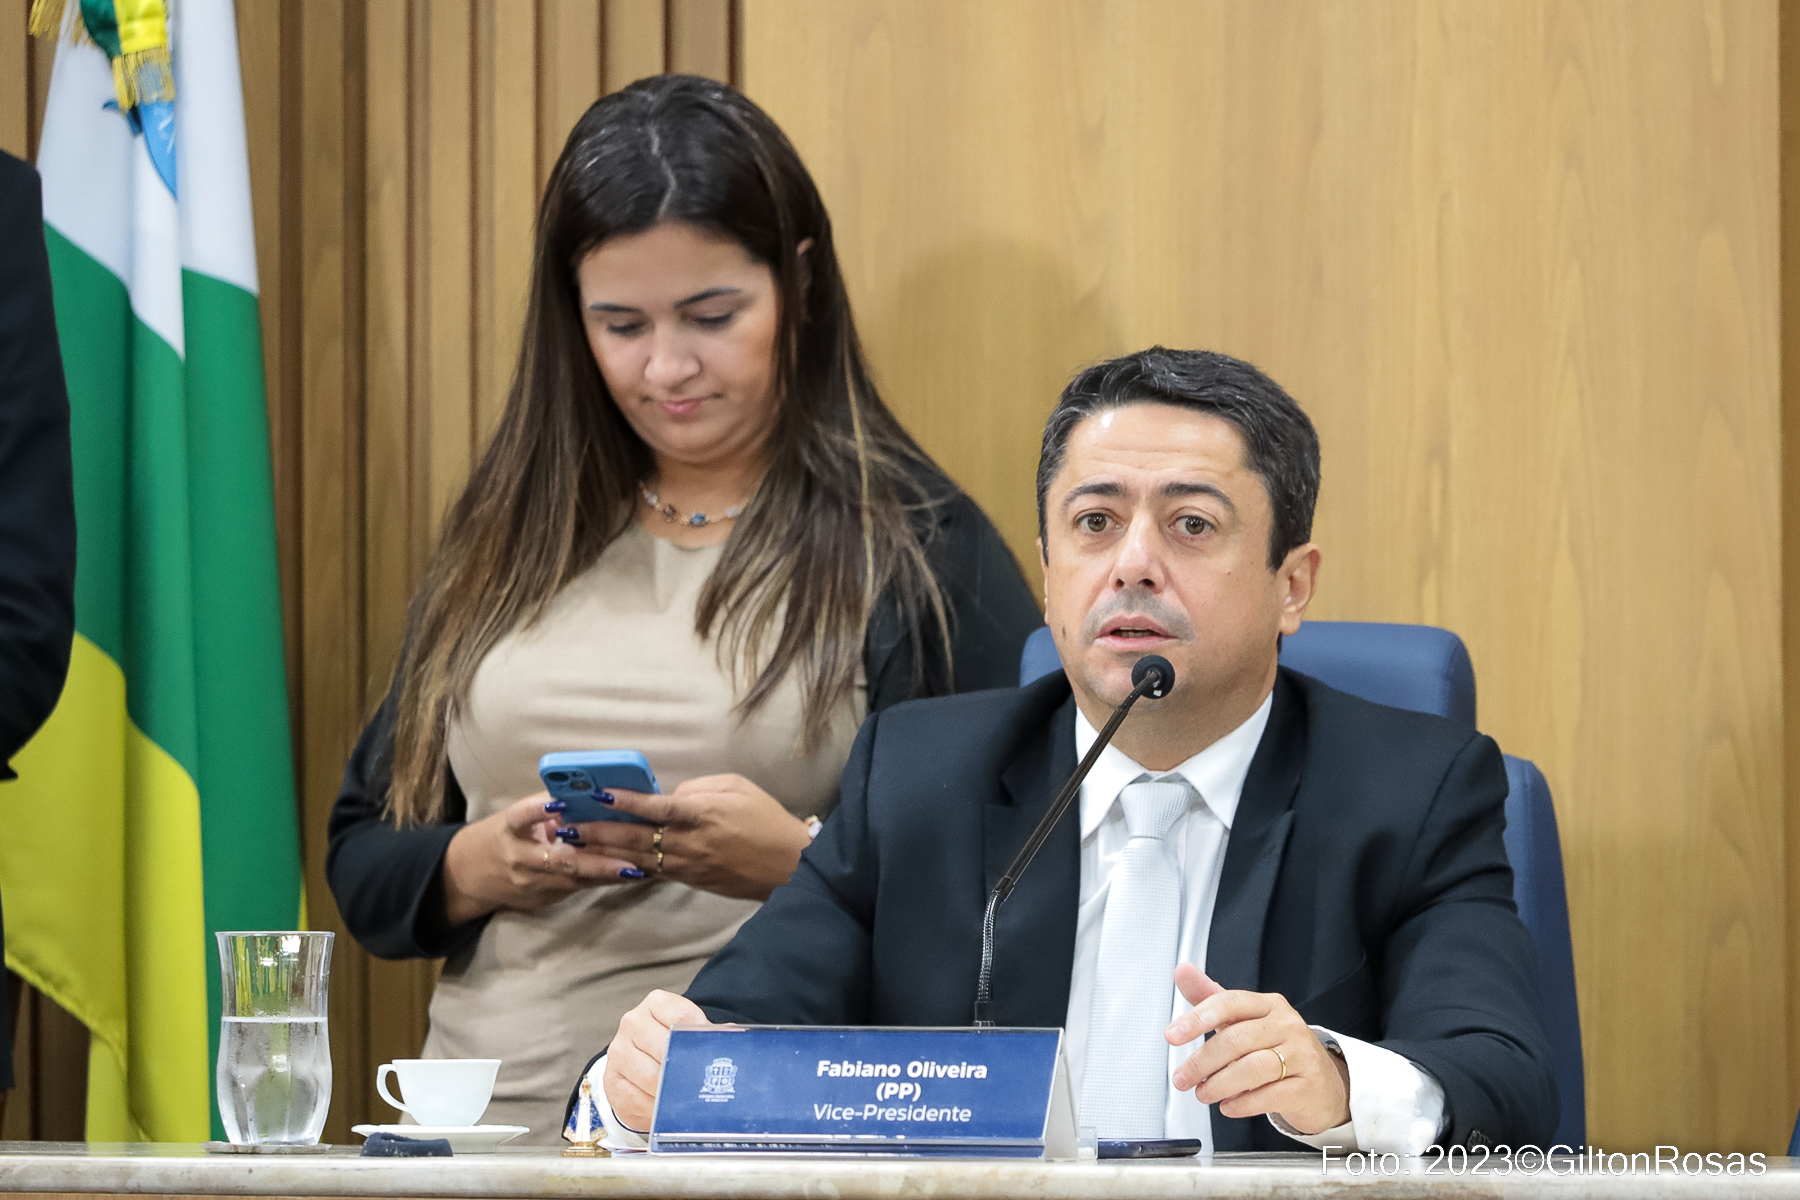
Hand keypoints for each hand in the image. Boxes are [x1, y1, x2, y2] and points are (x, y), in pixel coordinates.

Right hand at [440, 793, 643, 924]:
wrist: (469, 876)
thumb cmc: (502, 837)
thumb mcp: (516, 818)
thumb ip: (547, 805)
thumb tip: (587, 791)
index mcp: (509, 830)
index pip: (520, 817)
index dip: (539, 810)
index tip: (560, 802)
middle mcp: (519, 859)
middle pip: (559, 860)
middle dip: (597, 862)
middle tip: (629, 861)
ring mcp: (530, 884)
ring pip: (573, 879)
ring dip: (606, 874)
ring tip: (638, 869)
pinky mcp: (540, 899)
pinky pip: (575, 889)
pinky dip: (600, 881)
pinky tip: (625, 876)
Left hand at [576, 774, 813, 900]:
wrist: (788, 865)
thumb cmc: (766, 819)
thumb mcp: (738, 787)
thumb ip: (700, 787)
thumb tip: (671, 794)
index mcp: (703, 814)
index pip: (657, 807)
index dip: (626, 802)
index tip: (598, 795)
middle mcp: (690, 842)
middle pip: (636, 837)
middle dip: (598, 831)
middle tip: (566, 826)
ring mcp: (688, 865)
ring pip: (637, 859)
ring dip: (603, 853)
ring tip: (574, 846)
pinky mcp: (690, 880)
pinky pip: (652, 873)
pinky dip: (625, 868)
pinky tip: (603, 864)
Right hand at [604, 989, 713, 1130]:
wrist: (637, 1061)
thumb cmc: (668, 1045)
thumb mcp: (686, 1032)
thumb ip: (705, 1036)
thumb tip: (730, 1041)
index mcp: (656, 1004)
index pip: (682, 1017)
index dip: (699, 1038)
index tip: (712, 1055)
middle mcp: (633, 1023)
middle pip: (665, 1049)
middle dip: (684, 1070)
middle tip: (701, 1085)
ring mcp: (620, 1051)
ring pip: (650, 1077)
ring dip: (669, 1093)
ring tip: (684, 1099)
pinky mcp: (611, 1079)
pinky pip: (636, 1099)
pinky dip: (654, 1108)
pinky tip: (664, 1109)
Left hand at [1165, 962, 1350, 1135]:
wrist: (1323, 1084)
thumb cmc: (1277, 1048)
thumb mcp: (1244, 1021)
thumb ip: (1211, 998)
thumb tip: (1182, 971)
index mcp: (1268, 1005)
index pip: (1229, 1003)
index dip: (1197, 1018)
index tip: (1173, 1035)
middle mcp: (1287, 1025)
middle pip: (1237, 1039)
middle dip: (1202, 1061)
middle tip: (1182, 1078)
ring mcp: (1301, 1055)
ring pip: (1253, 1067)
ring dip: (1220, 1084)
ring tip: (1203, 1094)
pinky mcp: (1307, 1086)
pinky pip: (1271, 1095)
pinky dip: (1244, 1103)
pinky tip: (1228, 1106)